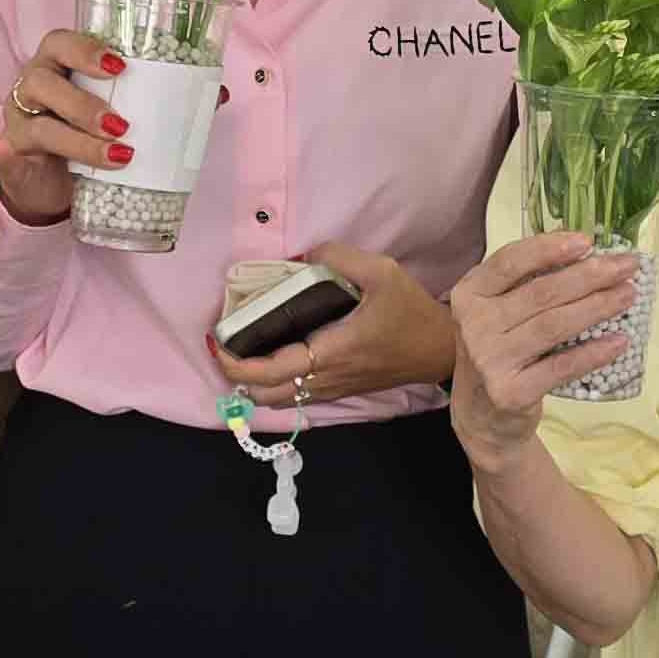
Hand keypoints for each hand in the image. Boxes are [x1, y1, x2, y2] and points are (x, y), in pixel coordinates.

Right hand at [0, 25, 125, 227]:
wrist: (54, 181)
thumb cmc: (88, 135)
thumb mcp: (113, 112)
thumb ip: (145, 100)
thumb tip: (208, 95)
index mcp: (56, 67)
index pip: (60, 43)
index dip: (86, 50)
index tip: (120, 67)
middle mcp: (31, 90)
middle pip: (42, 81)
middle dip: (82, 103)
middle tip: (119, 125)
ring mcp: (18, 124)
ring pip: (36, 125)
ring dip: (76, 140)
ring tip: (115, 156)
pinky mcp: (11, 159)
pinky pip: (6, 156)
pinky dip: (7, 156)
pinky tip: (21, 157)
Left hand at [216, 239, 453, 399]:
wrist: (441, 348)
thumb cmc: (411, 312)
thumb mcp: (381, 271)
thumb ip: (337, 257)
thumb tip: (300, 255)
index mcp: (332, 352)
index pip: (271, 372)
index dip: (237, 363)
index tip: (217, 342)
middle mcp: (327, 378)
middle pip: (265, 395)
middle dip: (236, 376)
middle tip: (225, 344)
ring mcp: (333, 389)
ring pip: (278, 401)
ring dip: (254, 383)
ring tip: (243, 350)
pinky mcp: (340, 390)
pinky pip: (295, 396)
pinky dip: (274, 384)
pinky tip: (272, 356)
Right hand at [447, 232, 646, 467]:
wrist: (481, 414)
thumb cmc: (499, 350)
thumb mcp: (498, 311)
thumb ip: (527, 280)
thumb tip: (582, 246)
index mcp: (470, 294)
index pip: (510, 262)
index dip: (549, 248)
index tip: (588, 241)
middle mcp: (473, 325)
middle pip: (540, 293)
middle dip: (590, 275)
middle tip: (626, 266)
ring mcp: (490, 360)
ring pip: (553, 326)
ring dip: (597, 307)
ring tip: (628, 295)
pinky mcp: (510, 392)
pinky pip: (561, 367)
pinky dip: (593, 353)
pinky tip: (619, 341)